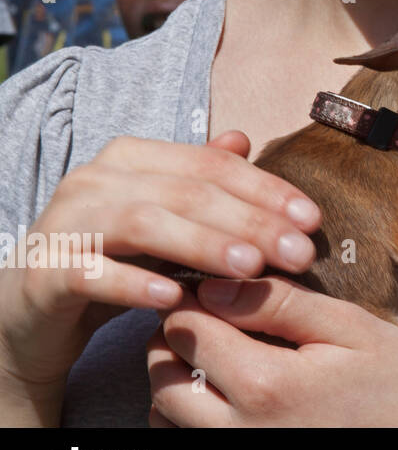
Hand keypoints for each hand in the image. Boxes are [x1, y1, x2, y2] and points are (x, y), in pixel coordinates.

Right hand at [0, 131, 319, 424]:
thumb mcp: (165, 219)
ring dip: (203, 245)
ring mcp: (65, 223)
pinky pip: (92, 273)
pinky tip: (175, 298)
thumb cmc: (112, 257)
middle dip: (251, 221)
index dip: (267, 190)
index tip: (313, 220)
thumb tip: (243, 139)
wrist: (31, 310)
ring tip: (251, 269)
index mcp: (132, 158)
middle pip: (187, 192)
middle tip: (298, 253)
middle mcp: (96, 180)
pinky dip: (135, 283)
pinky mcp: (45, 272)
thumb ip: (201, 180)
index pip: (212, 166)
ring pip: (144, 224)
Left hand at [147, 276, 397, 425]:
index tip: (216, 279)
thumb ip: (281, 305)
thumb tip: (216, 282)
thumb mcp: (354, 327)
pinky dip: (192, 417)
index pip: (187, 329)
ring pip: (165, 418)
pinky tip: (231, 391)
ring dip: (177, 379)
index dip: (193, 295)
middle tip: (213, 312)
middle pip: (161, 378)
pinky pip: (191, 445)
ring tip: (221, 352)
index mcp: (268, 386)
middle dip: (176, 337)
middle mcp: (242, 433)